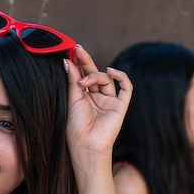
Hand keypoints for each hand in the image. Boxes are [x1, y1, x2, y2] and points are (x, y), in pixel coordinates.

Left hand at [64, 45, 131, 161]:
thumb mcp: (72, 100)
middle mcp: (97, 98)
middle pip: (94, 74)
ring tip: (83, 80)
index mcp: (84, 98)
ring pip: (106, 79)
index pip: (83, 75)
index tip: (71, 51)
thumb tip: (68, 61)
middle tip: (77, 49)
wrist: (86, 145)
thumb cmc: (76, 127)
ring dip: (95, 75)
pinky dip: (121, 76)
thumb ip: (72, 80)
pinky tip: (110, 71)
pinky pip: (126, 87)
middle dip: (86, 61)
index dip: (79, 63)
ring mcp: (109, 101)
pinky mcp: (120, 106)